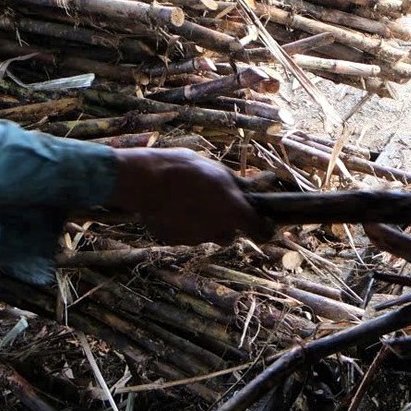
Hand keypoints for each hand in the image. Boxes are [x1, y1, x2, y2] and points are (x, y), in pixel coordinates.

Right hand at [107, 148, 268, 245]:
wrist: (145, 181)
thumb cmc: (185, 170)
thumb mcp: (218, 170)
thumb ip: (240, 183)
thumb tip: (262, 183)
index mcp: (235, 213)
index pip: (263, 232)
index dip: (265, 227)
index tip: (262, 218)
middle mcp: (218, 231)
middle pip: (232, 233)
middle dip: (228, 221)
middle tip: (216, 200)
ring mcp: (195, 239)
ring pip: (208, 234)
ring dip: (206, 223)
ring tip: (190, 200)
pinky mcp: (174, 240)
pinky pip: (184, 234)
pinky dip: (183, 224)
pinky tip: (172, 206)